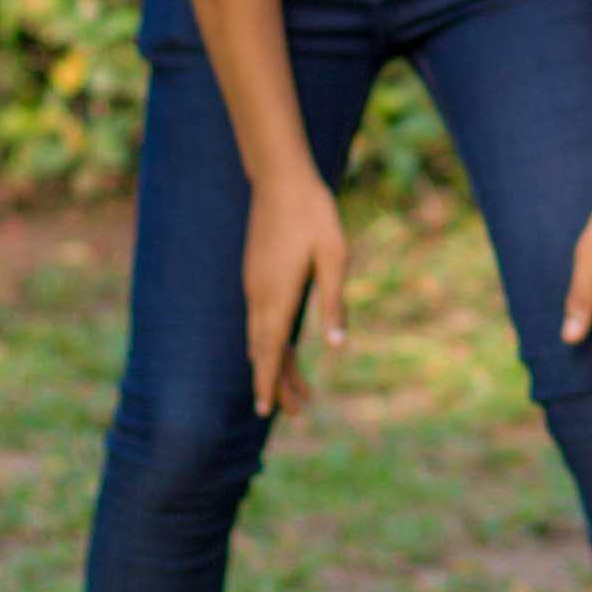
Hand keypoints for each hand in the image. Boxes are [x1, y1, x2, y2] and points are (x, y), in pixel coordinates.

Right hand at [239, 163, 349, 418]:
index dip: (268, 382)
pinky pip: (261, 320)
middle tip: (300, 413)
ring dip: (277, 364)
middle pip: (263, 351)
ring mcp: (254, 285)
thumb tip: (336, 345)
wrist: (281, 179)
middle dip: (277, 383)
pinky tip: (285, 349)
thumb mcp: (334, 257)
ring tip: (301, 392)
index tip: (265, 411)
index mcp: (278, 295)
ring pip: (261, 336)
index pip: (268, 350)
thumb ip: (333, 301)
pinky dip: (272, 342)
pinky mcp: (256, 275)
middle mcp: (259, 295)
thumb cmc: (314, 215)